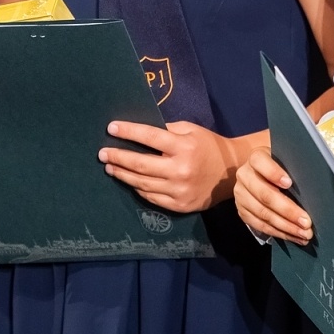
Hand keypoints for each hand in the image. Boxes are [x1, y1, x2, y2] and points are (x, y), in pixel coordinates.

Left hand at [99, 120, 241, 212]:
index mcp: (183, 146)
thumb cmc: (208, 146)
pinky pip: (152, 197)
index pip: (149, 137)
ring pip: (142, 183)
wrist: (231, 174)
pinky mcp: (179, 205)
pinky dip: (137, 189)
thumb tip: (139, 131)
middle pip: (140, 164)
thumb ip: (167, 130)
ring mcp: (179, 190)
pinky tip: (129, 181)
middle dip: (118, 157)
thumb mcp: (191, 130)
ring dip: (123, 174)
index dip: (128, 132)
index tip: (111, 128)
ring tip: (110, 167)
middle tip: (102, 153)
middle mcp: (180, 169)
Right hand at [235, 147, 313, 242]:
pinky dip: (279, 233)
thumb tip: (314, 185)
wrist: (261, 174)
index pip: (260, 162)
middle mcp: (244, 175)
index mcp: (256, 158)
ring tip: (304, 234)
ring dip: (286, 226)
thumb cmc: (282, 167)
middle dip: (287, 210)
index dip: (274, 173)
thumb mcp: (285, 161)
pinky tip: (294, 236)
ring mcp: (241, 195)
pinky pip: (260, 225)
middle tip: (306, 222)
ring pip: (263, 214)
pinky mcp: (242, 211)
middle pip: (264, 194)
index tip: (289, 183)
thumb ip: (294, 167)